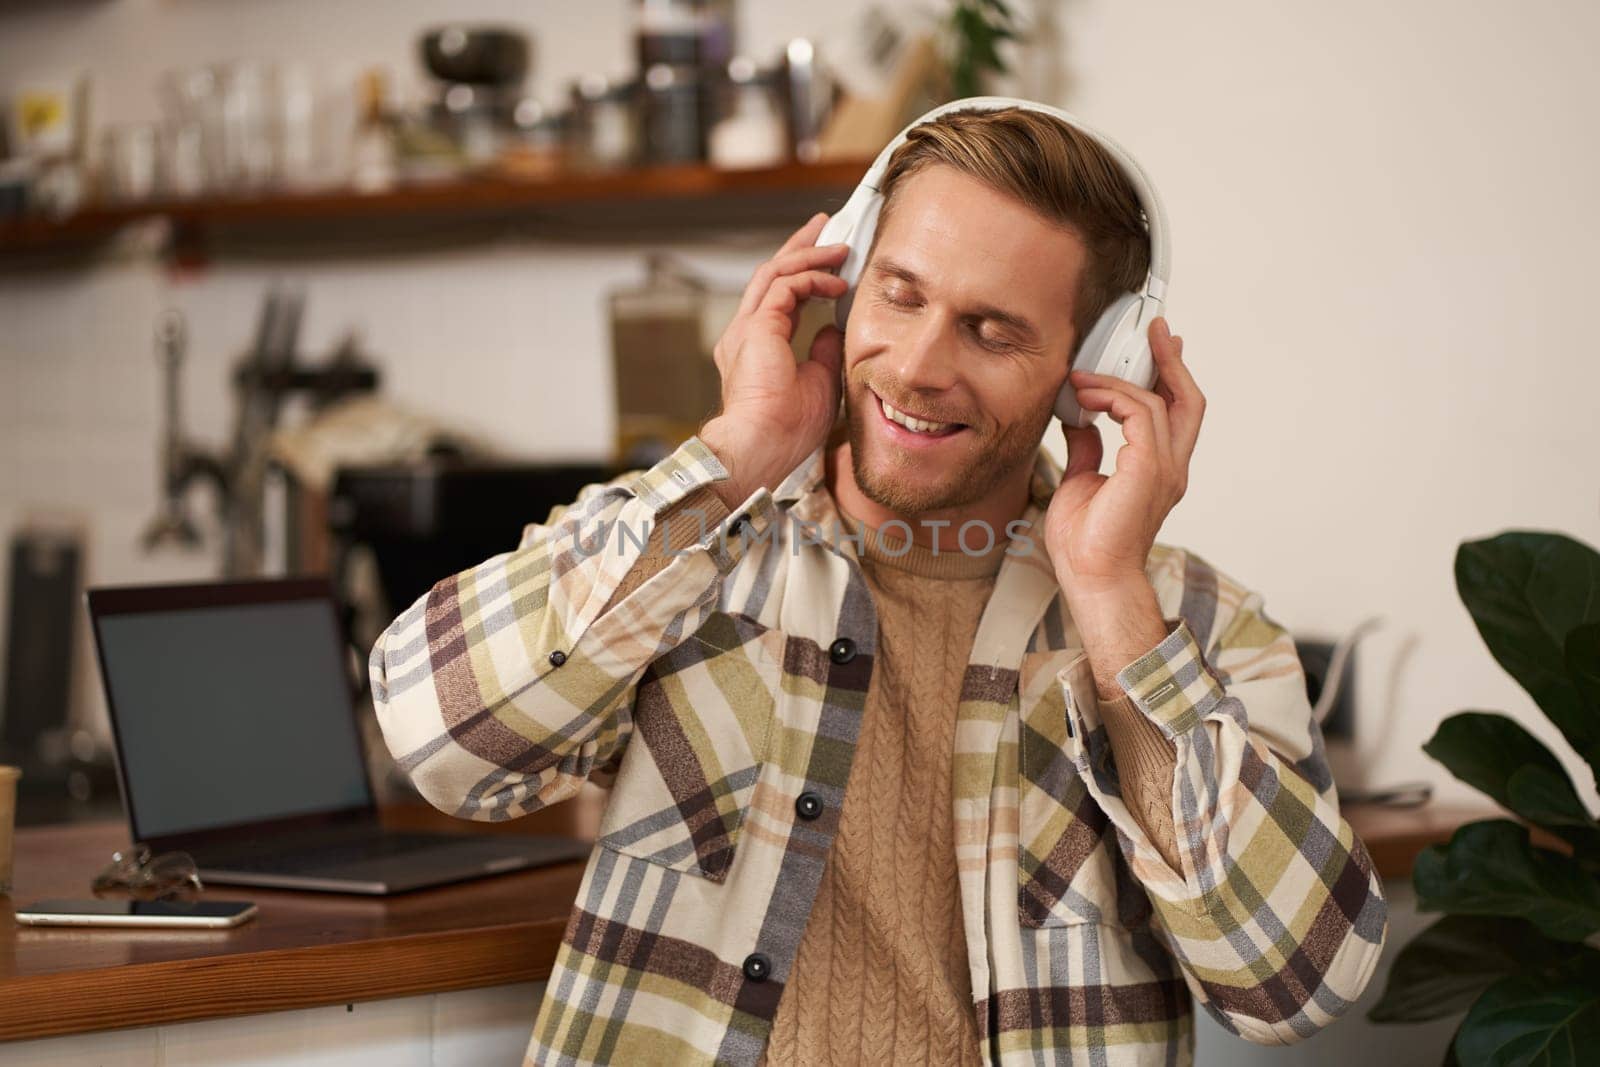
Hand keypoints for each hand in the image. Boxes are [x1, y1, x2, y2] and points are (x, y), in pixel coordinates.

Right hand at [698, 213, 849, 508]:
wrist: (765, 447)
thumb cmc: (788, 429)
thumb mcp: (819, 382)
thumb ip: (822, 351)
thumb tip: (833, 328)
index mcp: (755, 348)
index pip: (778, 297)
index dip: (803, 274)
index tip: (829, 259)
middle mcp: (744, 333)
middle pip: (770, 274)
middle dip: (800, 248)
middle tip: (826, 228)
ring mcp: (746, 329)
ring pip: (775, 272)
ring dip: (809, 255)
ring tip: (839, 247)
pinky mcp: (756, 328)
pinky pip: (784, 286)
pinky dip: (812, 279)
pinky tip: (837, 283)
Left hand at [1043, 317, 1203, 598]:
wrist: (1093, 578)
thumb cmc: (1086, 545)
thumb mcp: (1081, 482)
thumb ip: (1087, 449)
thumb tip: (1078, 422)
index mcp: (1159, 470)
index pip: (1175, 413)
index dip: (1168, 377)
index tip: (1155, 347)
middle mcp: (1170, 466)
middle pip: (1187, 399)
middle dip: (1171, 360)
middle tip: (1155, 329)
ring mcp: (1165, 468)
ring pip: (1160, 401)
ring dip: (1120, 379)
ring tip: (1084, 375)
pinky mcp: (1149, 469)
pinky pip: (1140, 414)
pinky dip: (1112, 397)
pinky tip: (1085, 396)